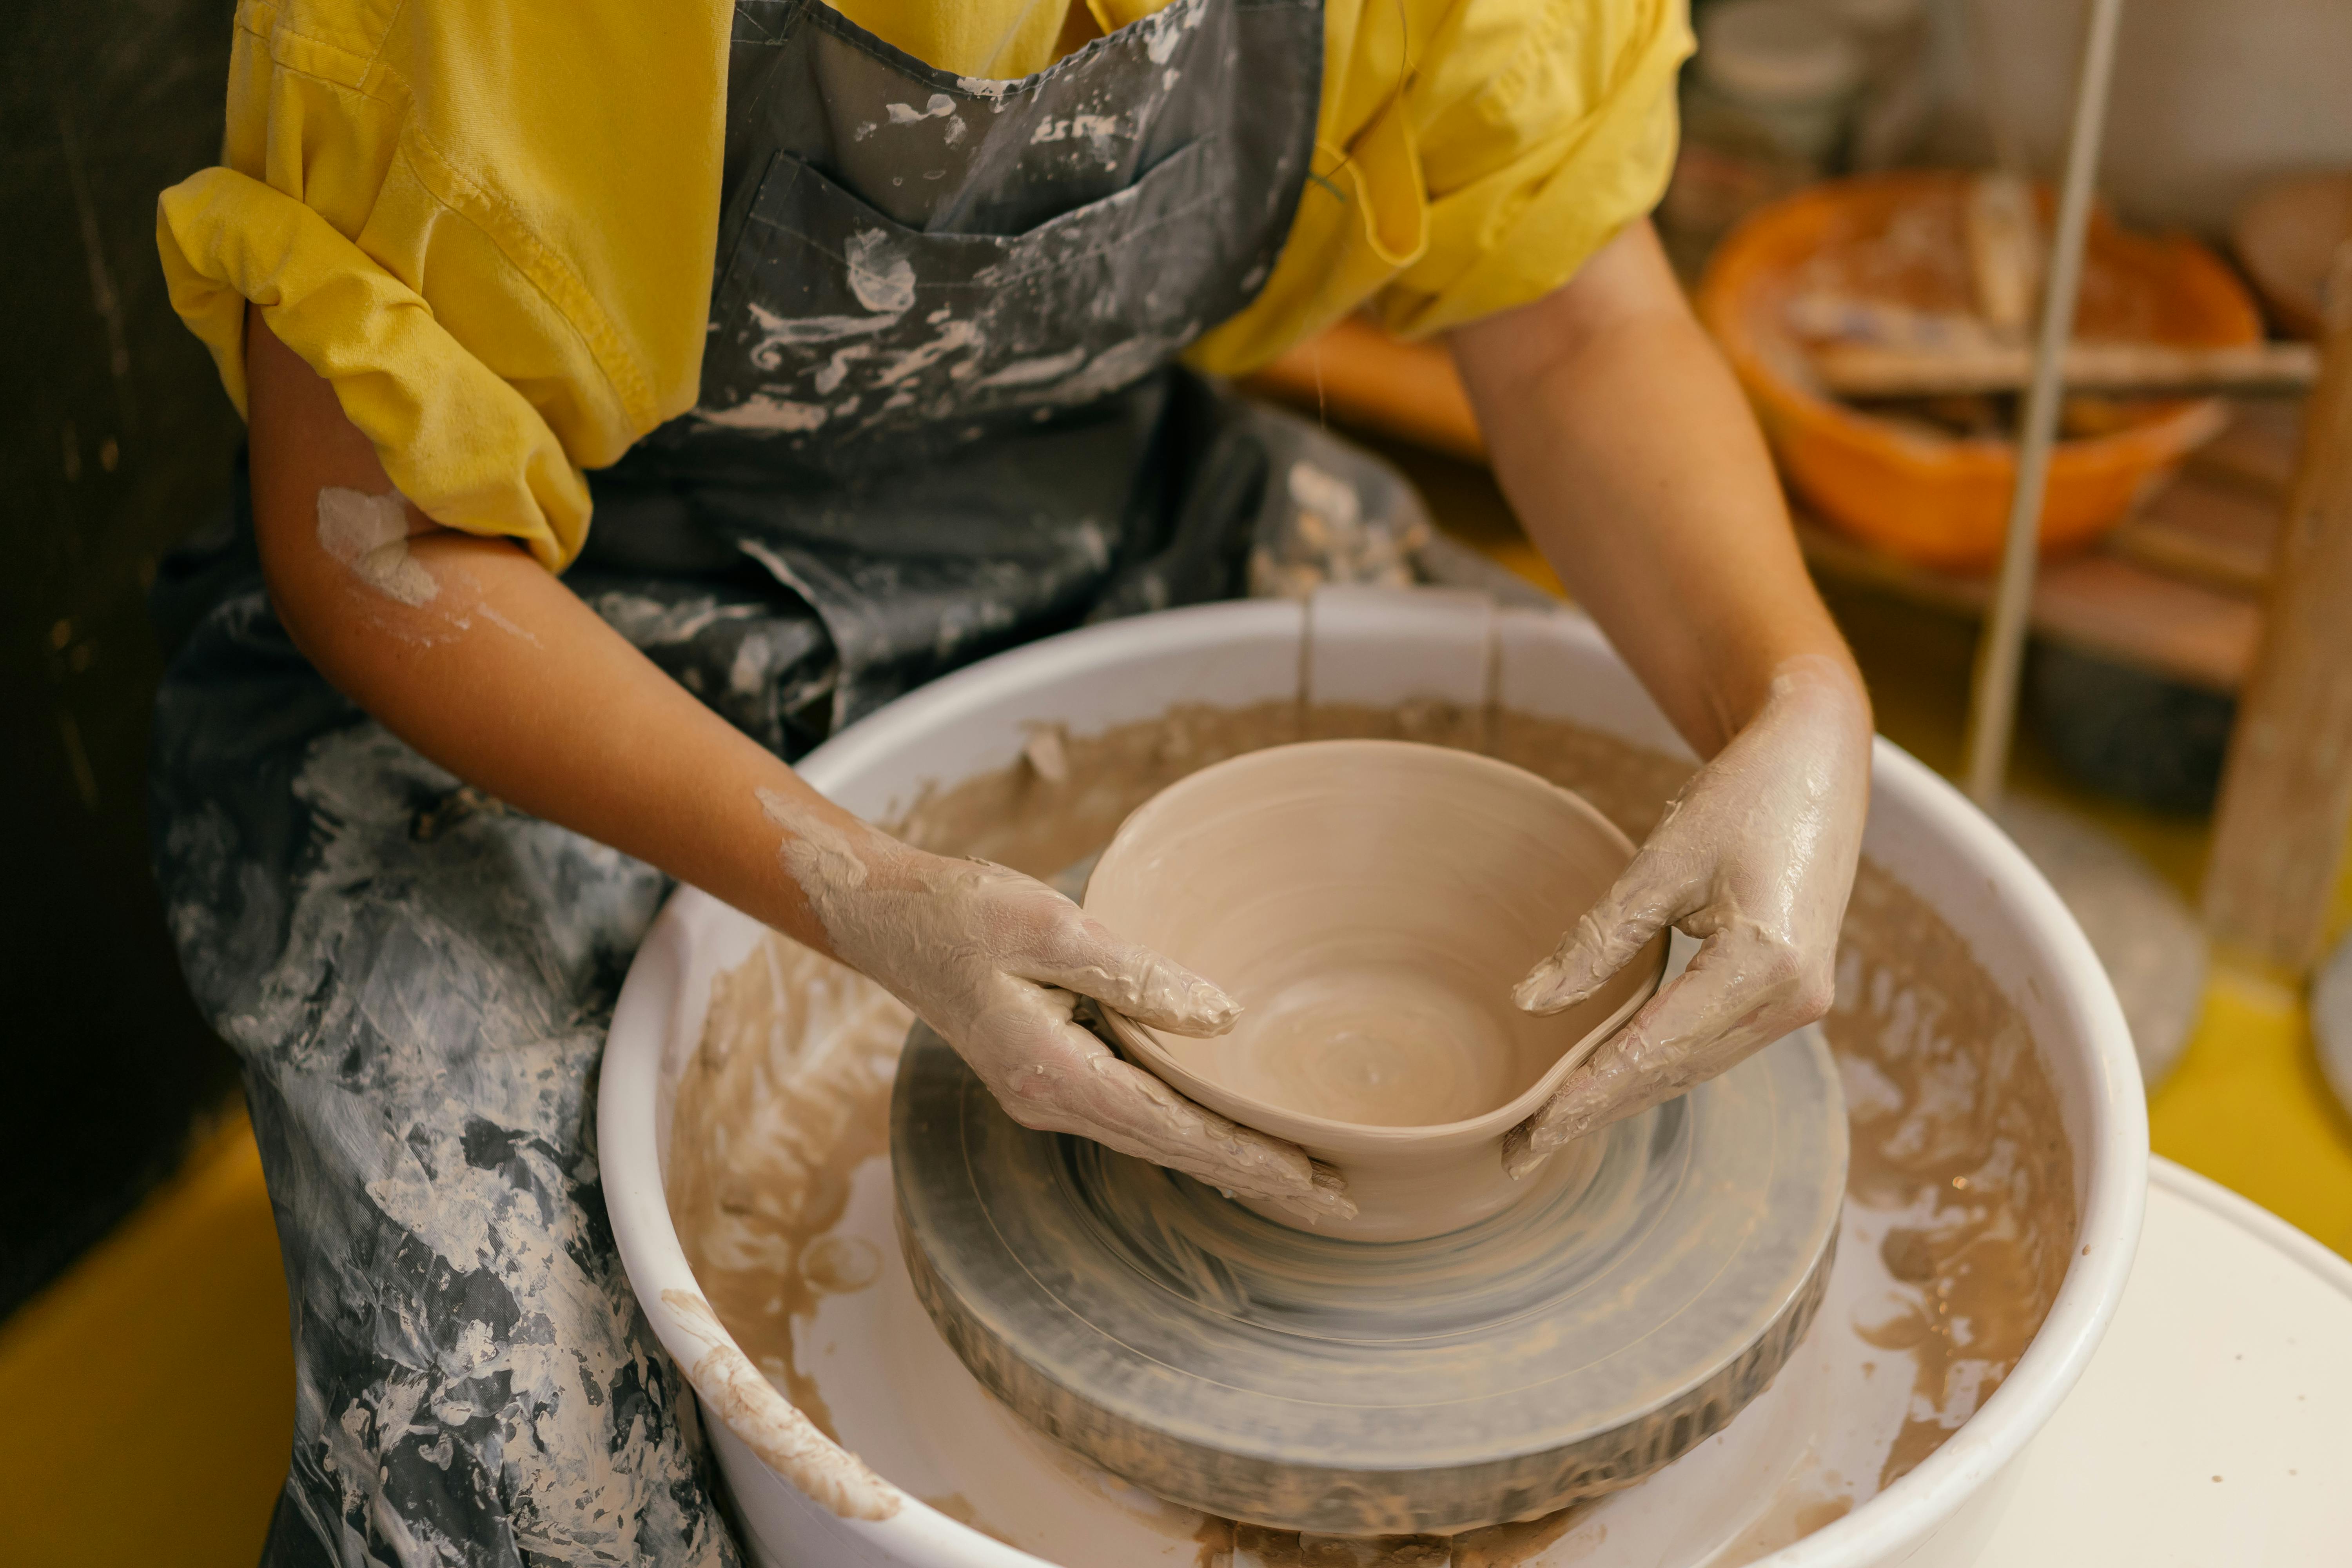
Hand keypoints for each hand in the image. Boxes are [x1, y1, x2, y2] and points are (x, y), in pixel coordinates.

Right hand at [763, 795, 1352, 1222]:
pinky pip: (1136, 1119)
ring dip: (1229, 1163)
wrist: (892, 920)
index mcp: (1054, 1071)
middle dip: (1257, 1178)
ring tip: (1305, 1182)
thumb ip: (1137, 974)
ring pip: (1157, 1141)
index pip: (1174, 1129)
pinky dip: (1191, 1137)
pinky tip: (1227, 1142)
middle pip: (1174, 1152)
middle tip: (1341, 1204)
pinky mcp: (1050, 1077)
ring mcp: (1048, 1096)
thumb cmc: (964, 913)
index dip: (1248, 1157)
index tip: (1317, 1180)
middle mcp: (1052, 1100)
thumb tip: (1220, 1017)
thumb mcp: (1049, 926)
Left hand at [1503, 656, 1869, 1176]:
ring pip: (1694, 1067)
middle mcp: (1792, 998)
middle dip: (1595, 1113)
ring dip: (1625, 1098)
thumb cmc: (1740, 797)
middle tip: (1520, 1153)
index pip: (1653, 1051)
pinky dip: (1658, 1066)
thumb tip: (1531, 1004)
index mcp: (1762, 964)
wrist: (1818, 762)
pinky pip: (1712, 1044)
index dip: (1584, 1098)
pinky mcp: (1793, 991)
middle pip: (1673, 1073)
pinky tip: (1610, 1083)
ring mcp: (1800, 1000)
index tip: (1527, 1137)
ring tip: (1552, 1129)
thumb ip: (1598, 939)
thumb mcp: (1662, 860)